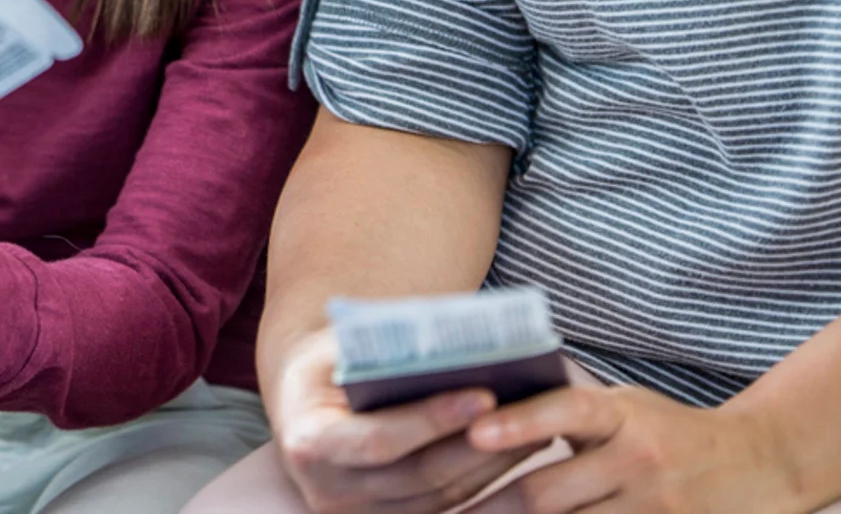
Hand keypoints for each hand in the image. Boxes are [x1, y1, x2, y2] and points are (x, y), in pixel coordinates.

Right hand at [273, 327, 533, 513]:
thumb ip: (382, 352)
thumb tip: (454, 344)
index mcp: (309, 443)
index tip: (485, 395)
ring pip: (442, 498)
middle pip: (419, 475)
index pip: (379, 439)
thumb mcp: (340, 348)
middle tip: (529, 413)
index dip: (433, 420)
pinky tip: (517, 451)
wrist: (303, 405)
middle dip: (478, 445)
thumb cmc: (328, 365)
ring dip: (493, 465)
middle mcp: (328, 492)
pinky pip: (447, 508)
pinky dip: (484, 481)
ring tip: (537, 428)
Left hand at [464, 386, 800, 513]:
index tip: (472, 432)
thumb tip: (480, 412)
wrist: (757, 466)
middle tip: (446, 513)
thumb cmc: (665, 431)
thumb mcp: (624, 408)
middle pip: (550, 491)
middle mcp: (640, 458)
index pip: (567, 410)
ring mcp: (656, 507)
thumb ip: (566, 412)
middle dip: (491, 507)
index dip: (519, 422)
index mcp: (623, 414)